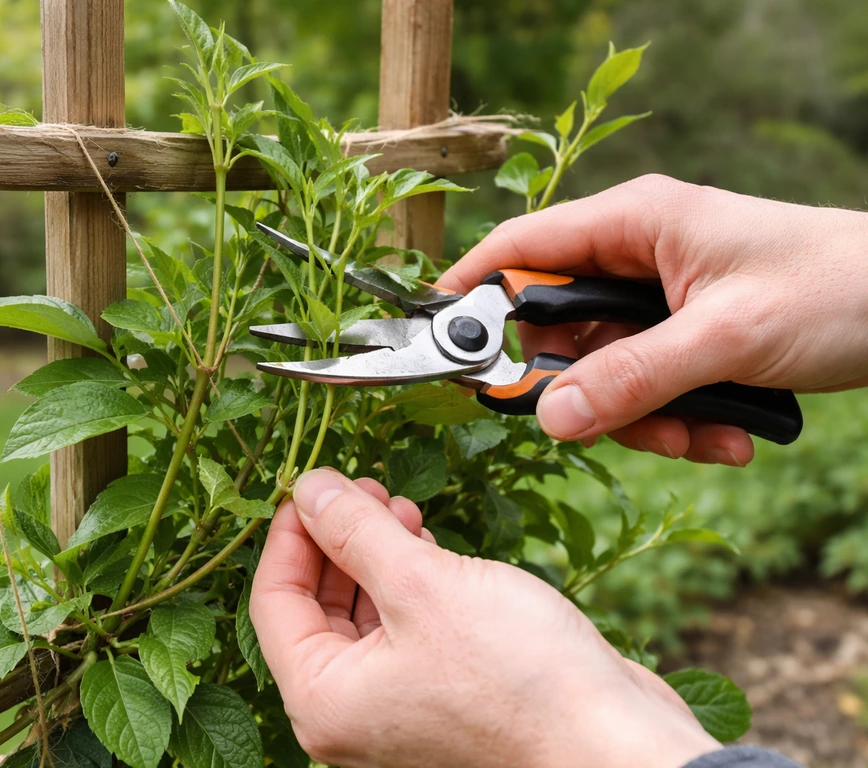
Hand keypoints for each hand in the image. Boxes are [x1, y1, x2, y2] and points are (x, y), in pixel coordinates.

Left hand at [251, 469, 718, 767]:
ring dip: (373, 553)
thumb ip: (355, 533)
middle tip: (360, 487)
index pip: (273, 601)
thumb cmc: (517, 680)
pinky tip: (424, 541)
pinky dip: (407, 579)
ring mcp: (400, 702)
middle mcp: (353, 711)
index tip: (311, 483)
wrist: (613, 742)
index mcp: (324, 700)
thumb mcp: (421, 586)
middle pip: (317, 605)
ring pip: (363, 612)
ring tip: (395, 504)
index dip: (290, 532)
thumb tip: (309, 489)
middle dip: (336, 538)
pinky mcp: (444, 690)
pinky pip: (404, 625)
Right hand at [438, 175, 867, 464]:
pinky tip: (730, 435)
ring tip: (706, 437)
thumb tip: (550, 418)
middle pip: (560, 332)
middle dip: (587, 391)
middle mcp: (637, 258)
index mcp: (635, 224)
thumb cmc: (839, 287)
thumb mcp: (727, 336)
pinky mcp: (683, 339)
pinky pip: (648, 389)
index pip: (522, 248)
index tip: (441, 345)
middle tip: (616, 425)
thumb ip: (634, 378)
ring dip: (645, 419)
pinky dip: (679, 422)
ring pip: (605, 373)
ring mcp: (659, 302)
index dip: (473, 292)